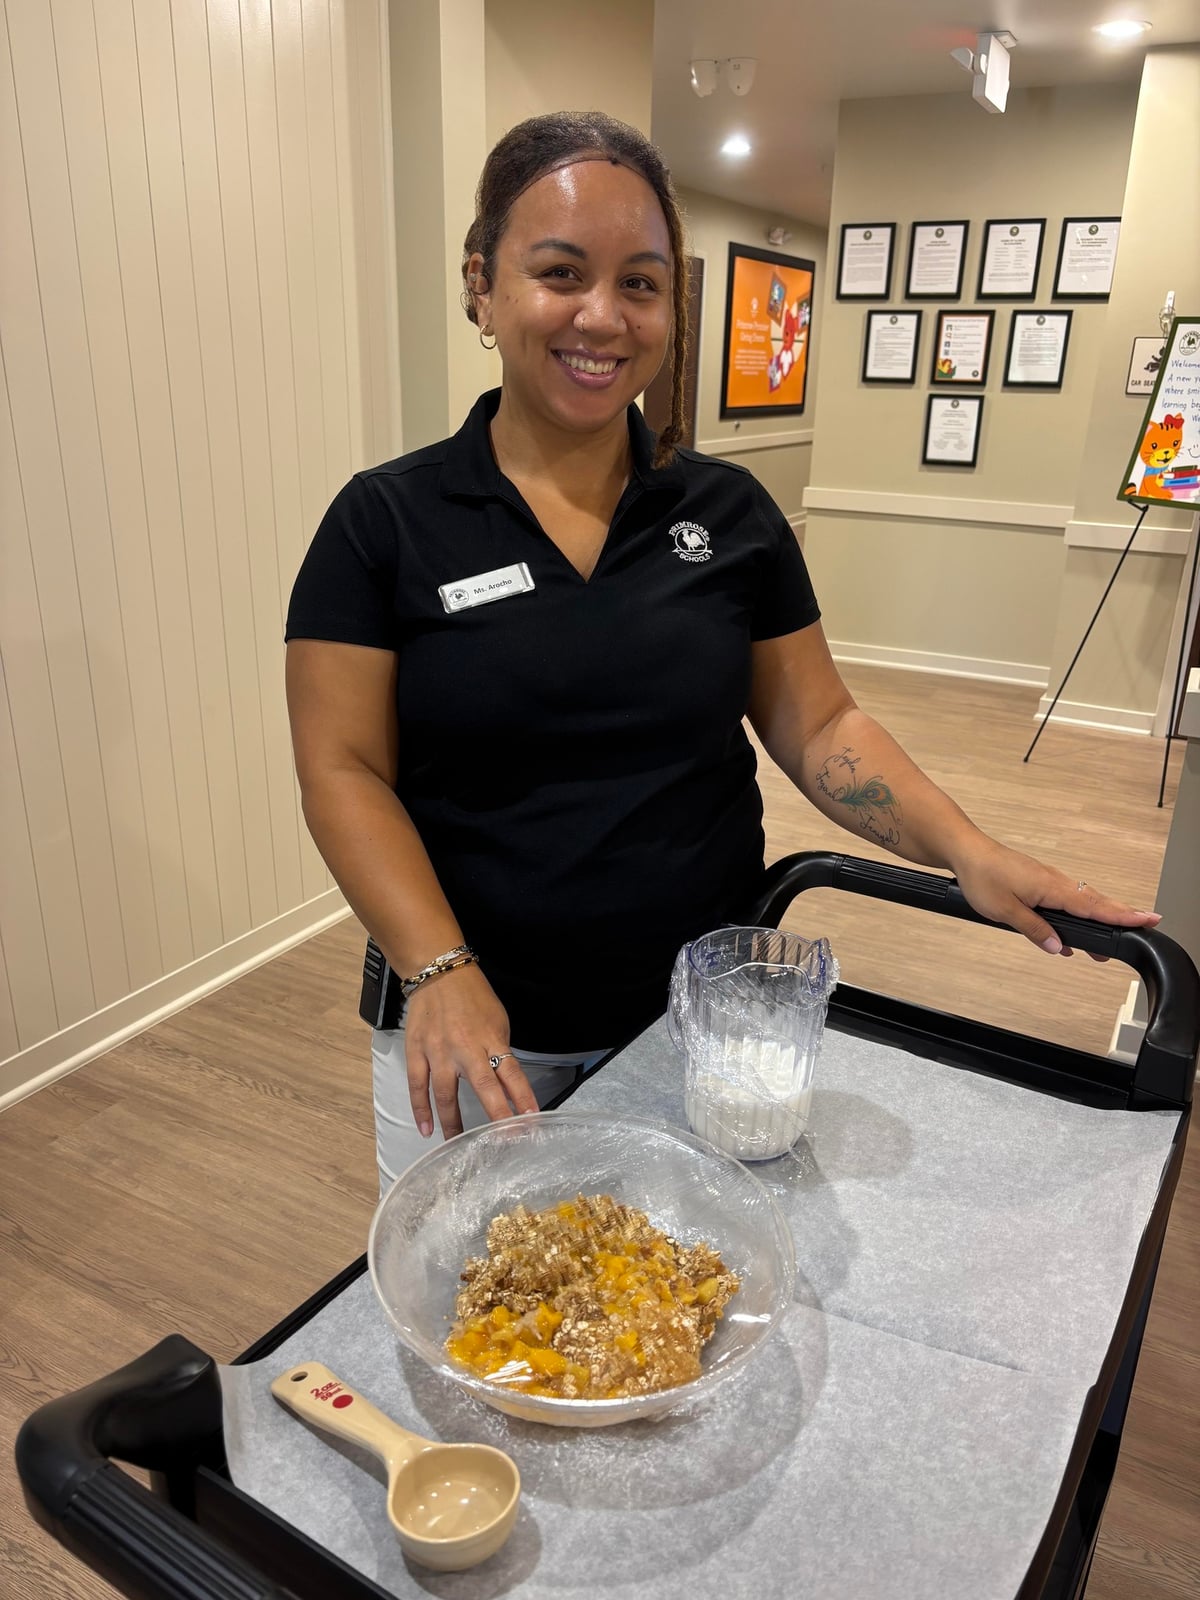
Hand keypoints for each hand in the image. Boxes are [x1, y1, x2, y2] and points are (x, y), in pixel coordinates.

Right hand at [402, 963, 538, 1138]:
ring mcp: (439, 1051)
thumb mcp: (497, 1020)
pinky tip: (426, 1130)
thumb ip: (499, 1051)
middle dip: (496, 1115)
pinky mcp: (417, 1052)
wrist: (437, 973)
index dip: (523, 1097)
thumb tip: (505, 1082)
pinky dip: (421, 1110)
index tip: (531, 1119)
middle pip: (484, 1086)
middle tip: (503, 1140)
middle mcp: (466, 1048)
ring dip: (453, 1123)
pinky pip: (418, 1086)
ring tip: (459, 1145)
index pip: (511, 1072)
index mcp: (491, 1038)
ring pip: (446, 1093)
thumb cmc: (473, 997)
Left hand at [951, 837, 1160, 956]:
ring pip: (1080, 902)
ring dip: (1095, 920)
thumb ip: (1034, 929)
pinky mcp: (1038, 881)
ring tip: (1102, 947)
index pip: (1094, 906)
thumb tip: (1057, 946)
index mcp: (1052, 887)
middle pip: (1094, 903)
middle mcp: (1055, 881)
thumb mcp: (1005, 910)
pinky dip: (1074, 915)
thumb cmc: (982, 875)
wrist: (966, 851)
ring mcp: (1047, 880)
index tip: (1148, 920)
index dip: (1122, 915)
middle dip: (1117, 919)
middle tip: (1140, 933)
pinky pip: (1065, 900)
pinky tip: (1066, 937)